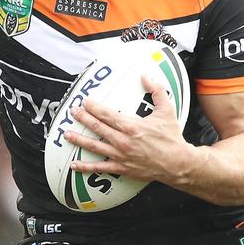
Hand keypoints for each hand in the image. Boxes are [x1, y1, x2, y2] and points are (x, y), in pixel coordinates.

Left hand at [65, 74, 189, 183]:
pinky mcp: (121, 168)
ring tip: (66, 134)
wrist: (177, 163)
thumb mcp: (166, 110)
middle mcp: (123, 141)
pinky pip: (100, 168)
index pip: (107, 114)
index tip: (84, 102)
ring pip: (94, 147)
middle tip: (72, 112)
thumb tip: (146, 75)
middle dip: (83, 118)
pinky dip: (86, 167)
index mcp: (132, 126)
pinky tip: (74, 165)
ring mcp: (120, 156)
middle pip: (97, 128)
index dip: (93, 107)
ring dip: (79, 139)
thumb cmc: (171, 138)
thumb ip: (156, 91)